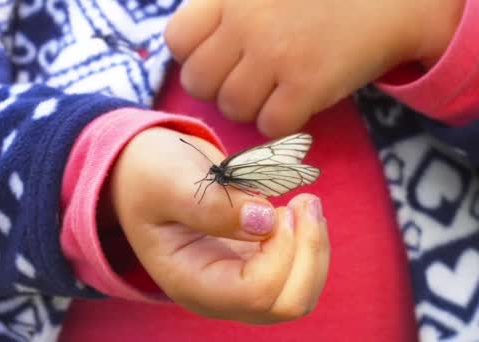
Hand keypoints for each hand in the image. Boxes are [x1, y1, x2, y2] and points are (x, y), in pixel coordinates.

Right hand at [109, 127, 328, 322]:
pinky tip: (297, 209)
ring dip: (314, 247)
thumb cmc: (148, 175)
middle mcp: (218, 293)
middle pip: (287, 302)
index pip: (256, 293)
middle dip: (309, 253)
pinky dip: (310, 242)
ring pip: (301, 290)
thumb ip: (209, 204)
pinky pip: (298, 270)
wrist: (145, 173)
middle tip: (305, 202)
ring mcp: (239, 281)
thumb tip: (264, 221)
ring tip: (304, 202)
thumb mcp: (166, 180)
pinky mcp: (254, 263)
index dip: (281, 253)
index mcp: (190, 282)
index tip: (279, 208)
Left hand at [165, 0, 462, 137]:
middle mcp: (246, 23)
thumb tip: (193, 48)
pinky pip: (270, 126)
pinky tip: (297, 102)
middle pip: (199, 82)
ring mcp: (276, 54)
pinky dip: (282, 122)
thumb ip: (223, 10)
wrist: (388, 0)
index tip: (218, 57)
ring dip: (251, 107)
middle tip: (247, 79)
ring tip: (274, 89)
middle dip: (219, 88)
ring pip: (232, 108)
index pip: (177, 41)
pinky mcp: (308, 84)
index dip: (193, 57)